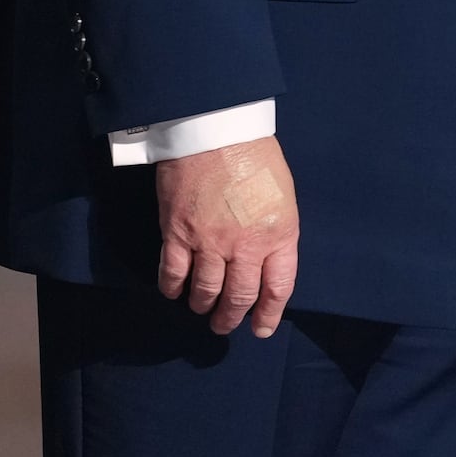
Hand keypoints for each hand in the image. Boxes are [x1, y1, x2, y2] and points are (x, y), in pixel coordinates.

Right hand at [156, 136, 298, 337]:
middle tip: (224, 324)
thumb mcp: (282, 195)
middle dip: (231, 317)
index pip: (278, 287)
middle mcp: (246, 244)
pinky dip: (173, 289)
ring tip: (202, 309)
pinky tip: (174, 292)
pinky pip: (173, 274)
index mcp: (279, 232)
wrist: (217, 128)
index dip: (269, 313)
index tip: (261, 328)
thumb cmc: (255, 155)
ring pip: (205, 291)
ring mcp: (210, 241)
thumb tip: (266, 260)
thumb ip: (275, 230)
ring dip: (203, 306)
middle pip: (238, 297)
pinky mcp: (178, 233)